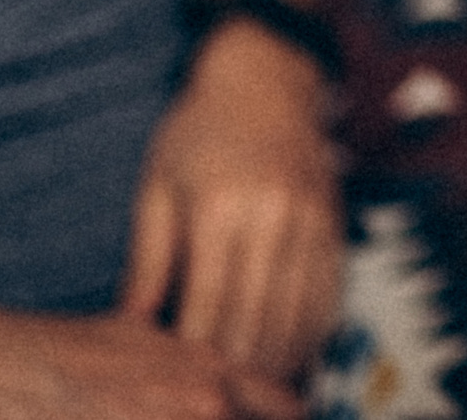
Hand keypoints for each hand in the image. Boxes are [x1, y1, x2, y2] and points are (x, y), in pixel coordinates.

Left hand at [120, 21, 343, 382]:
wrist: (267, 79)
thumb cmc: (199, 131)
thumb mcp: (157, 187)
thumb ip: (148, 261)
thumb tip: (131, 327)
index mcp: (220, 209)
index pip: (209, 307)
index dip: (195, 357)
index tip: (177, 387)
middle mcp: (274, 218)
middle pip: (258, 322)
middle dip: (236, 373)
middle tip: (215, 400)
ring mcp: (312, 222)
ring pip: (298, 317)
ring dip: (277, 364)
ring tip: (254, 397)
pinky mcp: (336, 226)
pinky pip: (329, 296)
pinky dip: (312, 337)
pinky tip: (294, 361)